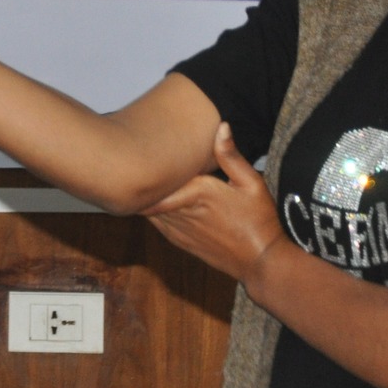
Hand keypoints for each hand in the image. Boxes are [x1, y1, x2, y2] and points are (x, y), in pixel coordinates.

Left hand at [142, 123, 289, 287]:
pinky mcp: (180, 241)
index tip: (135, 147)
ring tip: (131, 176)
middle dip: (139, 176)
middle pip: (150, 191)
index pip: (161, 175)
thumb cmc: (259, 219)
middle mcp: (183, 210)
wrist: (260, 261)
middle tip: (126, 159)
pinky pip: (155, 223)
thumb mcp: (252, 182)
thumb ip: (231, 155)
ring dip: (142, 195)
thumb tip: (222, 126)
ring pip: (148, 209)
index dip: (145, 161)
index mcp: (199, 191)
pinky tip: (146, 200)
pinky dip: (149, 211)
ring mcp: (179, 229)